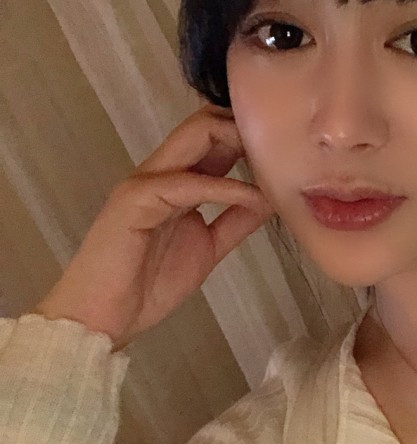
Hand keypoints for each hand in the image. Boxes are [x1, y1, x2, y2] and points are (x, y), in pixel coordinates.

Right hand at [31, 103, 274, 350]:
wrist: (103, 319)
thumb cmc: (149, 284)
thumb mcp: (209, 247)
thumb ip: (236, 221)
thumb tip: (271, 199)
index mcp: (175, 181)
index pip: (211, 138)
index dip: (247, 134)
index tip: (285, 144)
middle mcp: (160, 172)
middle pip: (203, 124)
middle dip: (244, 125)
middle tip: (285, 142)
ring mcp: (146, 182)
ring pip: (194, 137)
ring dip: (238, 141)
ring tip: (275, 158)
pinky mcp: (136, 200)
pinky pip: (188, 183)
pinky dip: (226, 187)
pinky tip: (253, 197)